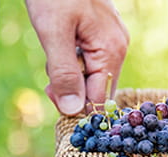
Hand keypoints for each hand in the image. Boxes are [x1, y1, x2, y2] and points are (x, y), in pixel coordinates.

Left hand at [26, 0, 128, 114]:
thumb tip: (73, 111)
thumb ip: (64, 73)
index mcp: (111, 51)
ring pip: (91, 75)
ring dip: (69, 72)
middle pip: (97, 88)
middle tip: (49, 68)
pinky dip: (72, 59)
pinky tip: (62, 42)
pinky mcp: (103, 36)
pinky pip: (90, 60)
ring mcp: (113, 41)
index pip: (99, 99)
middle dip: (70, 86)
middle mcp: (118, 49)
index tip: (49, 91)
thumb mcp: (53, 33)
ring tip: (55, 47)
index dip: (74, 103)